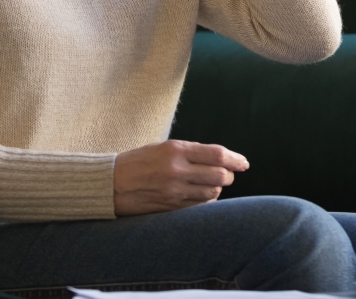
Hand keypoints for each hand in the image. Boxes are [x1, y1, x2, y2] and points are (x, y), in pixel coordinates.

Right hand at [113, 139, 248, 215]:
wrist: (111, 183)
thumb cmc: (138, 161)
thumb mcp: (163, 147)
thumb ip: (190, 152)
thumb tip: (220, 158)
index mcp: (175, 150)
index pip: (217, 154)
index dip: (236, 159)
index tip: (244, 162)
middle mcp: (176, 170)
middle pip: (220, 175)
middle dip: (229, 175)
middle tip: (229, 174)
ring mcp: (174, 191)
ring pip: (212, 192)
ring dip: (218, 188)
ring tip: (212, 183)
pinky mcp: (170, 207)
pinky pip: (199, 206)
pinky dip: (206, 200)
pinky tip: (201, 195)